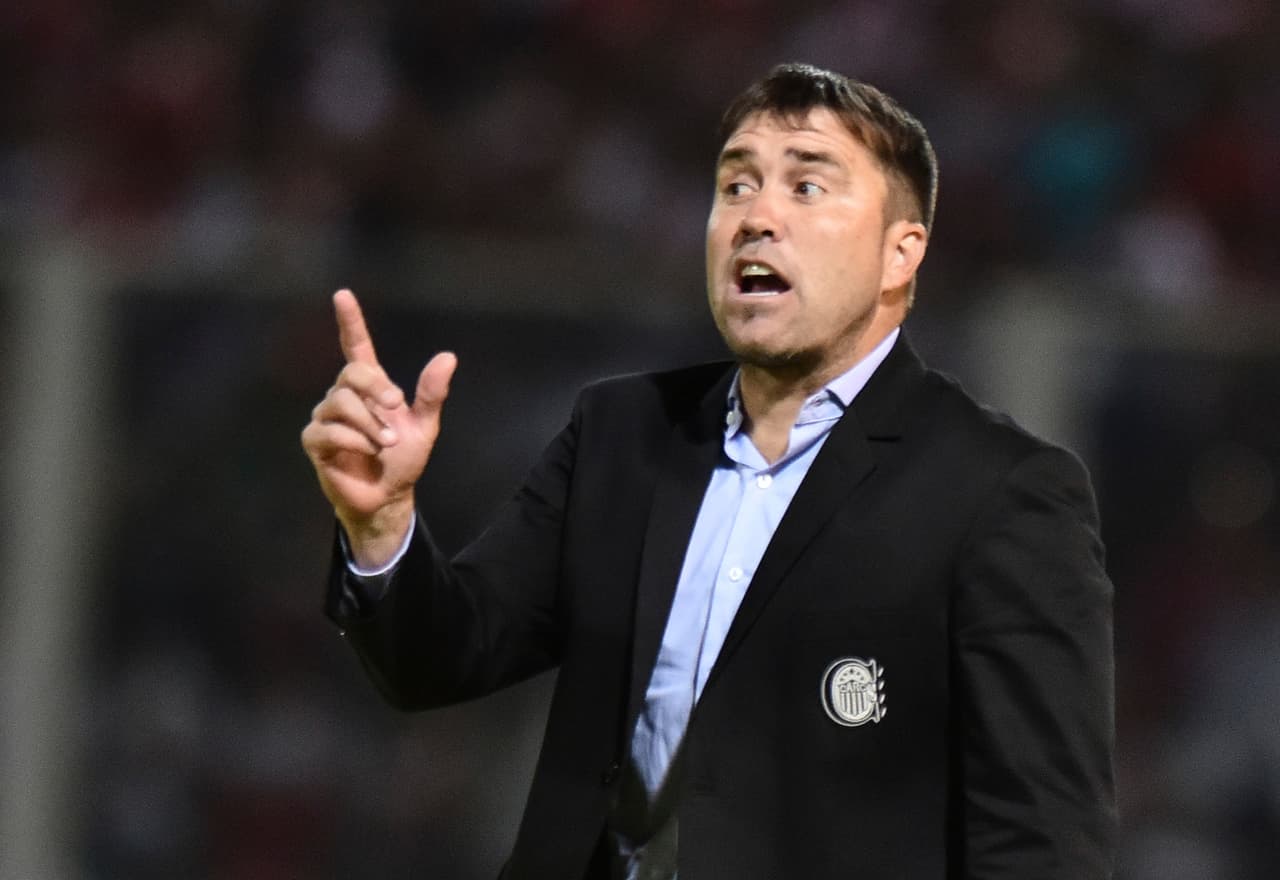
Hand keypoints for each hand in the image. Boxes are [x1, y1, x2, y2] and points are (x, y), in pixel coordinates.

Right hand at [301, 289, 456, 567]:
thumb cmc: (404, 460)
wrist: (389, 496)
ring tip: (386, 443)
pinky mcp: (315, 440)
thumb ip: (432, 393)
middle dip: (376, 388)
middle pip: (352, 373)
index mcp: (371, 387)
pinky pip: (330, 430)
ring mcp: (327, 417)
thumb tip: (448, 356)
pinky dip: (355, 440)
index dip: (350, 321)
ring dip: (371, 423)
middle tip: (395, 407)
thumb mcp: (425, 426)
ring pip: (341, 402)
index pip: (356, 347)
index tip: (343, 295)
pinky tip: (366, 452)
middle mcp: (345, 396)